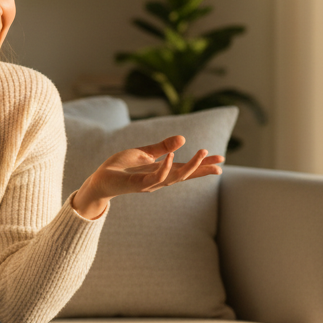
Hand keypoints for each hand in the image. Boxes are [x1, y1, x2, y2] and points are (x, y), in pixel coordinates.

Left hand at [71, 135, 224, 219]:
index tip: (221, 161)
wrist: (101, 179)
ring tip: (202, 153)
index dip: (203, 166)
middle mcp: (159, 179)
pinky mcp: (138, 184)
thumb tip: (182, 138)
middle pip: (186, 175)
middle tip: (220, 162)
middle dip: (202, 168)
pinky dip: (165, 167)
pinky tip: (171, 156)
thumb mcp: (144, 153)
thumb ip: (162, 146)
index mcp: (162, 171)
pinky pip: (155, 177)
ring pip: (175, 177)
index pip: (186, 169)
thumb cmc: (121, 167)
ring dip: (190, 166)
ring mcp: (150, 183)